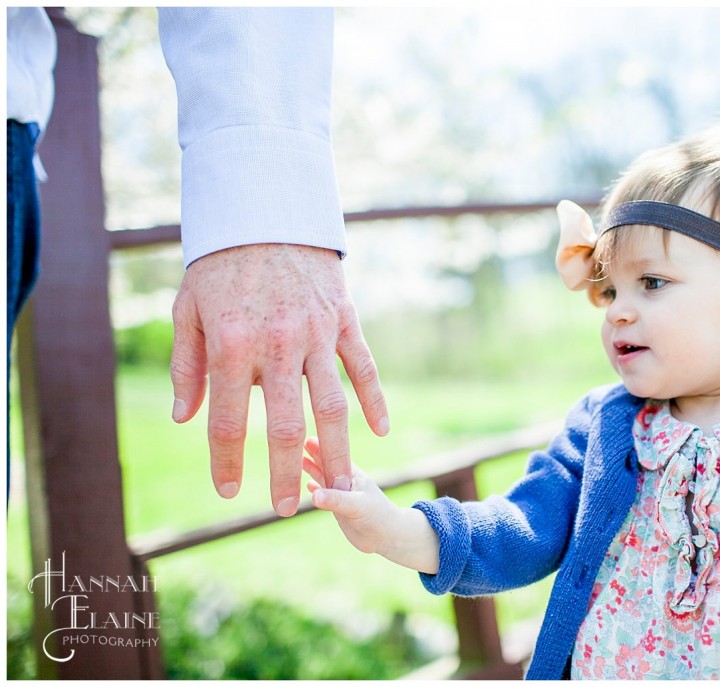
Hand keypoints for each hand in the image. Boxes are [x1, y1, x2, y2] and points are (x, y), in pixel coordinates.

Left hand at [169, 243, 388, 516]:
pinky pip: (365, 367)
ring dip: (335, 450)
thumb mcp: (188, 310)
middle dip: (283, 473)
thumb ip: (188, 366)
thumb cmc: (220, 265)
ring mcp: (317, 333)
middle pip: (284, 425)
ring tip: (338, 485)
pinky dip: (375, 400)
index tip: (229, 491)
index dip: (227, 461)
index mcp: (232, 345)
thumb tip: (187, 418)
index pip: (228, 420)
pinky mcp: (344, 320)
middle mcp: (278, 344)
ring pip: (331, 405)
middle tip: (287, 508)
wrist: (265, 209)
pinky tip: (379, 432)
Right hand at [304, 437, 438, 573]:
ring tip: (299, 460)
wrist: (386, 536)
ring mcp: (342, 494)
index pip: (333, 457)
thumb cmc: (378, 517)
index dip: (320, 448)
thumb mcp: (357, 506)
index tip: (306, 439)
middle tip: (297, 443)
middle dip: (313, 455)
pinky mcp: (339, 508)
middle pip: (326, 465)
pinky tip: (308, 485)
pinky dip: (316, 490)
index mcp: (352, 475)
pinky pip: (324, 495)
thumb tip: (314, 495)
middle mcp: (346, 482)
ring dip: (311, 470)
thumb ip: (336, 500)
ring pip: (323, 479)